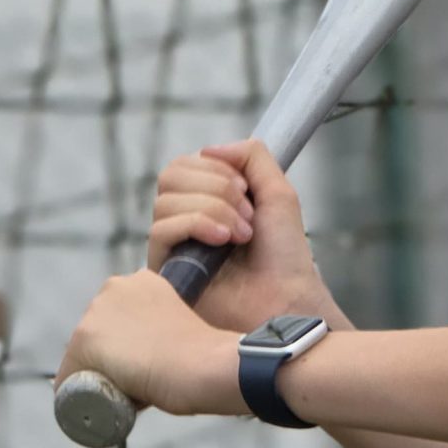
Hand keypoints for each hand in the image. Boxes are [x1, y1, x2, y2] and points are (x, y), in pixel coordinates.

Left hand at [55, 267, 247, 419]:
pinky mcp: (84, 339)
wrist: (204, 365)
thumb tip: (151, 354)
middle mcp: (113, 287)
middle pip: (95, 337)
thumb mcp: (179, 326)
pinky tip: (103, 404)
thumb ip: (160, 329)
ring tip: (125, 393)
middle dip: (108, 360)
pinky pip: (68, 379)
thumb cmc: (204, 355)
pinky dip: (79, 396)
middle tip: (135, 382)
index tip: (146, 365)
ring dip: (96, 376)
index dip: (127, 349)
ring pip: (81, 357)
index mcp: (141, 281)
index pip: (117, 322)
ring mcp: (96, 313)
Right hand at [147, 139, 348, 337]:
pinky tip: (222, 242)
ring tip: (241, 236)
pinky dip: (196, 224)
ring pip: (165, 201)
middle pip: (170, 176)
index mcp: (207, 200)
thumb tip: (207, 149)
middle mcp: (185, 220)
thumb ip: (251, 156)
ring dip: (213, 209)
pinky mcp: (165, 272)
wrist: (286, 298)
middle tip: (247, 214)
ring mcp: (173, 246)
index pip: (185, 164)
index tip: (246, 190)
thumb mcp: (277, 191)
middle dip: (216, 187)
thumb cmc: (284, 255)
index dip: (216, 169)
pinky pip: (160, 230)